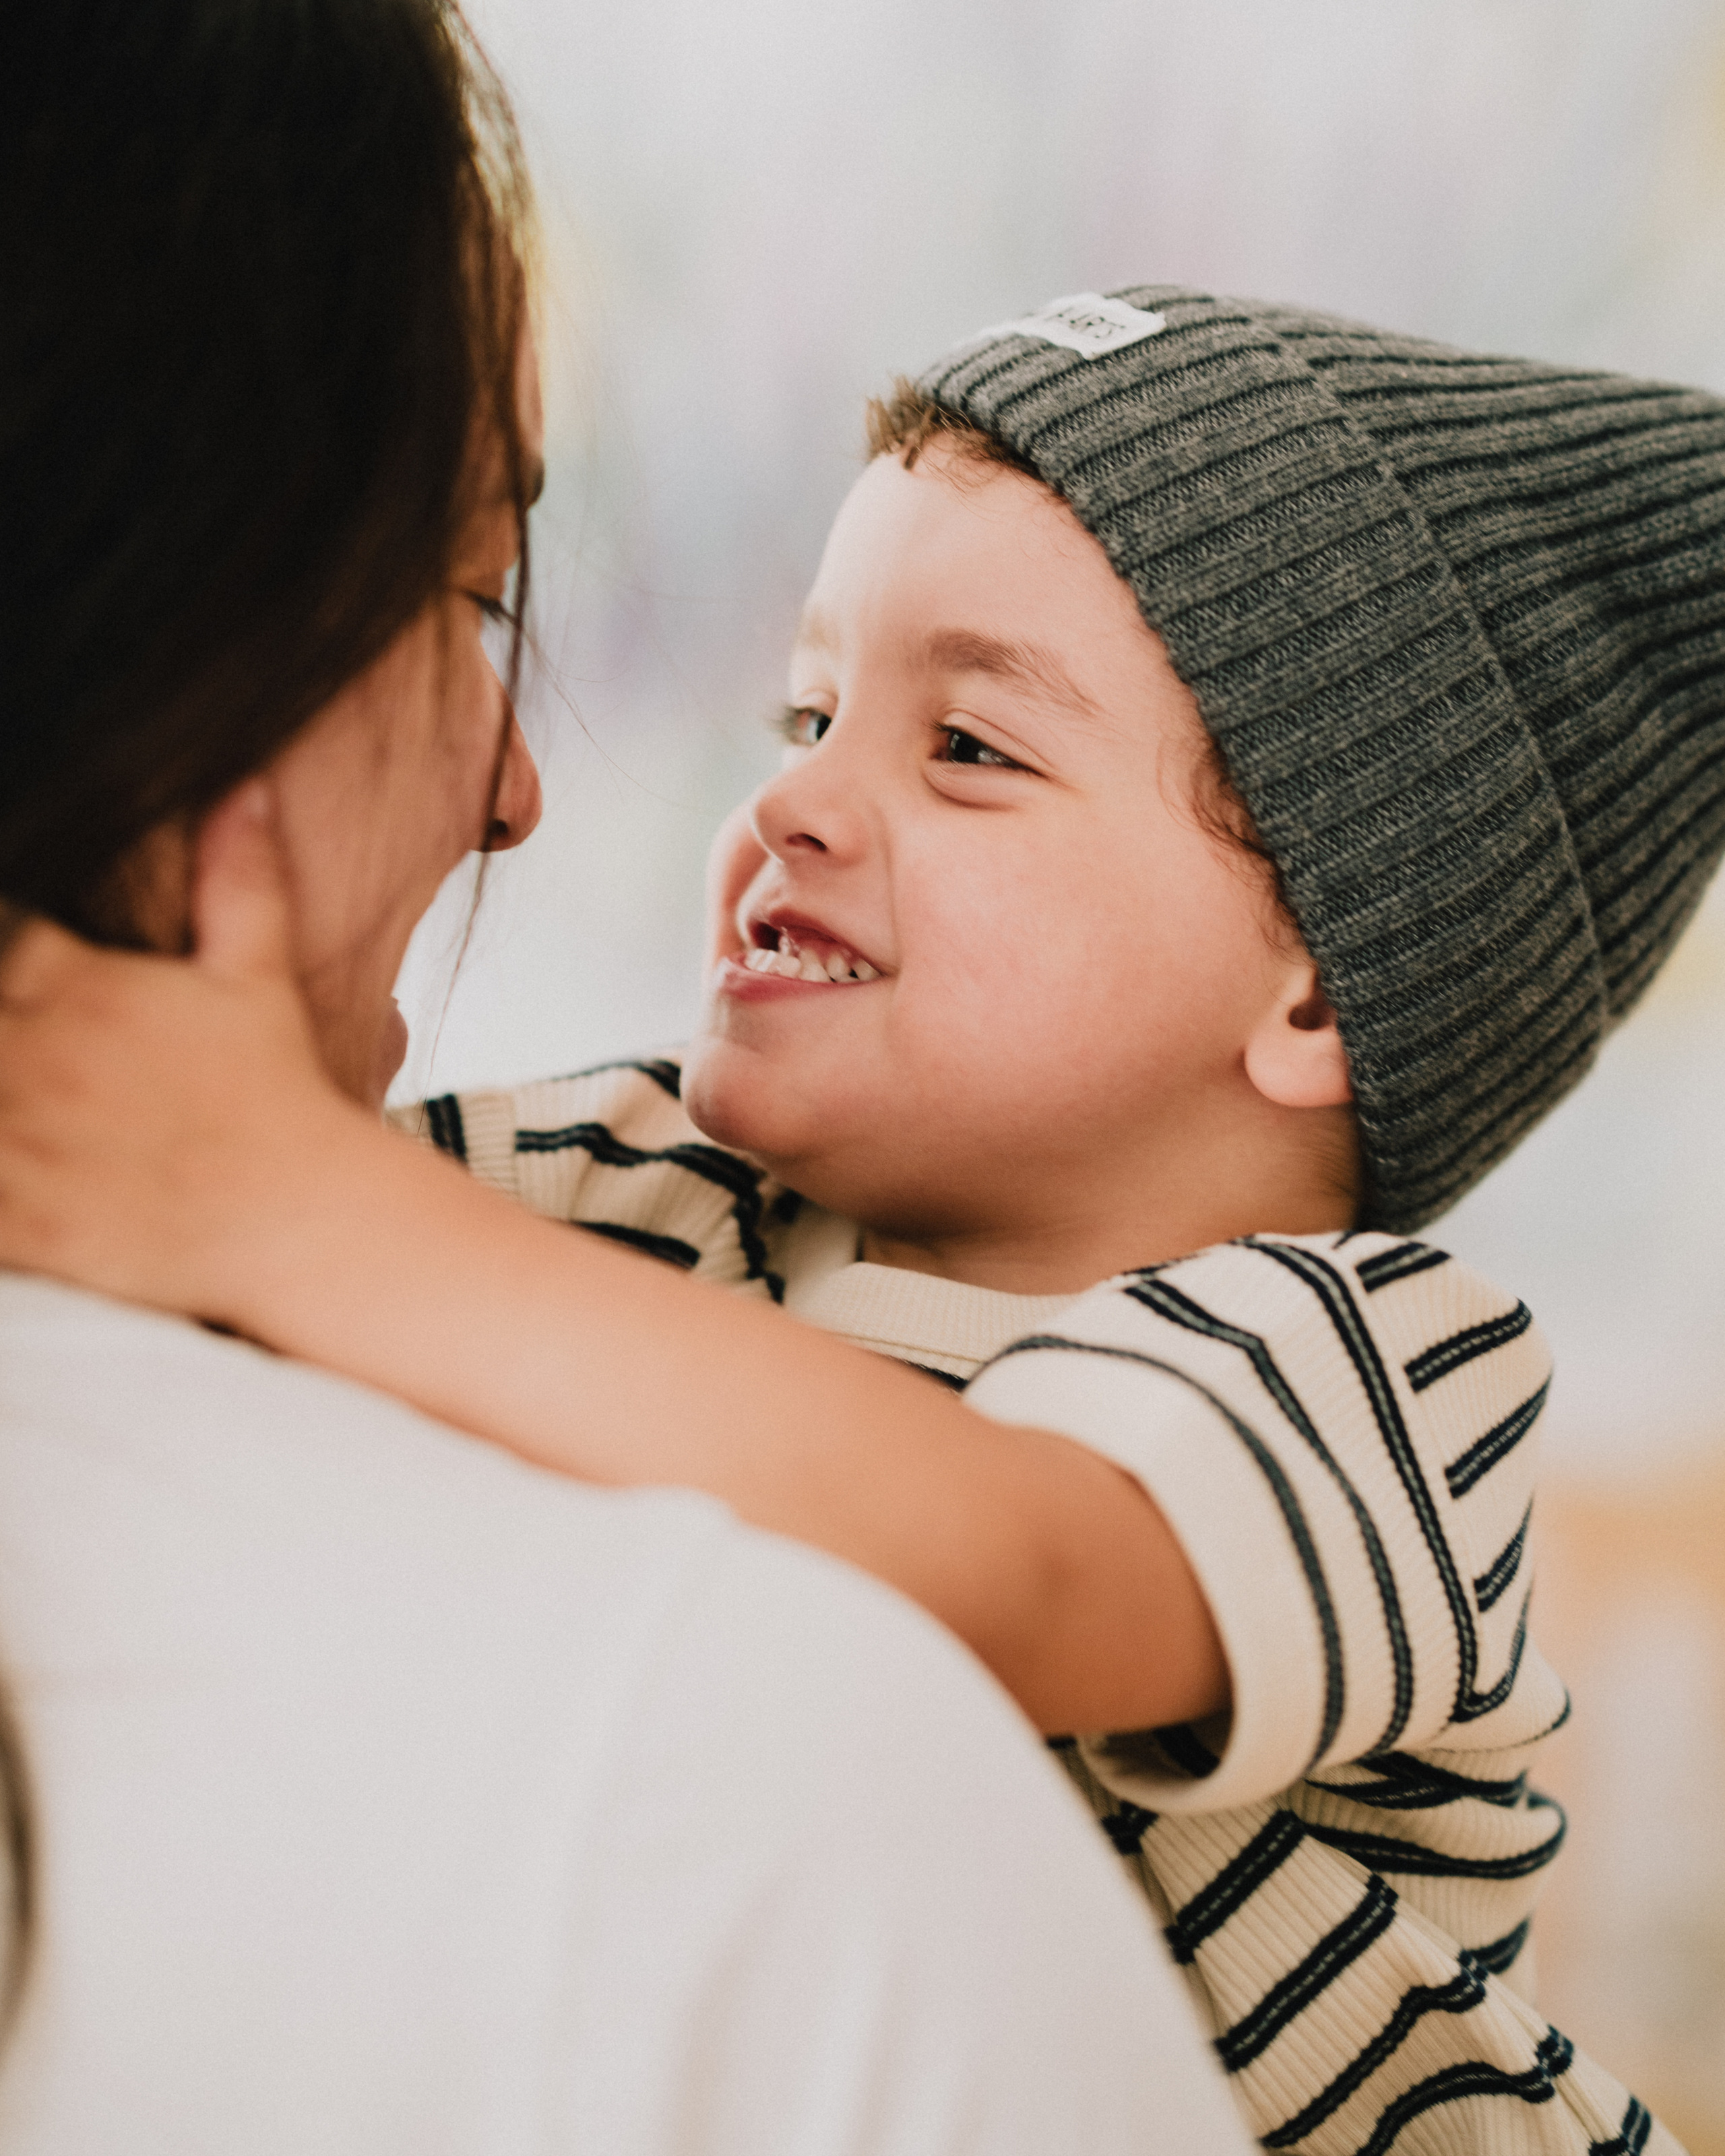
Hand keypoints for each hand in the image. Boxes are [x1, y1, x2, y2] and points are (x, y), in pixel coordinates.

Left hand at [0, 784, 374, 1322]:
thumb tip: (241, 789)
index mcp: (80, 988)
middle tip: (15, 1042)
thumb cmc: (277, 1103)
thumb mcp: (256, 978)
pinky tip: (11, 1155)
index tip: (18, 977)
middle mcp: (41, 1056)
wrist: (302, 1217)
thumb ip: (239, 878)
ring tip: (12, 1090)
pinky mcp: (21, 1221)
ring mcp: (25, 1142)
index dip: (2, 942)